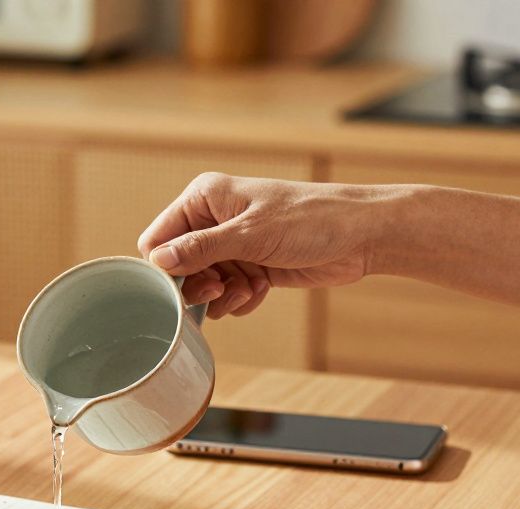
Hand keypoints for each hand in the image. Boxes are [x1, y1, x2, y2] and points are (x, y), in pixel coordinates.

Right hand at [137, 174, 390, 318]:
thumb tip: (158, 260)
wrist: (361, 236)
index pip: (158, 239)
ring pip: (202, 285)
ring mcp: (232, 246)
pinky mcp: (250, 267)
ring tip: (247, 290)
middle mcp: (213, 220)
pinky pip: (226, 295)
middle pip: (178, 267)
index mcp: (204, 198)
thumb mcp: (251, 234)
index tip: (189, 282)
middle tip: (221, 290)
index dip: (166, 267)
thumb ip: (201, 248)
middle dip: (198, 285)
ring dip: (222, 296)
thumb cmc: (311, 220)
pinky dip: (240, 300)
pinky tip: (261, 291)